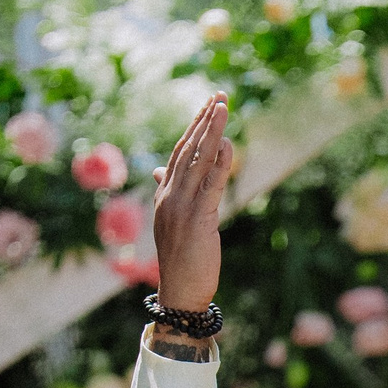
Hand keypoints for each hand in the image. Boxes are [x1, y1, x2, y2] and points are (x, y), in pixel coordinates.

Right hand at [152, 95, 234, 311]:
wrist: (180, 293)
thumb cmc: (181, 261)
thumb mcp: (172, 222)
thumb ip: (168, 194)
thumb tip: (159, 172)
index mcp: (165, 195)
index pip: (180, 153)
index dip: (194, 128)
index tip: (207, 105)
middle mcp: (170, 196)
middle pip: (188, 149)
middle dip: (203, 120)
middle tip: (219, 95)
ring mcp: (182, 206)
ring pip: (198, 161)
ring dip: (212, 132)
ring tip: (223, 107)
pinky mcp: (198, 219)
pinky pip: (211, 186)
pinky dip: (220, 164)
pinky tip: (229, 145)